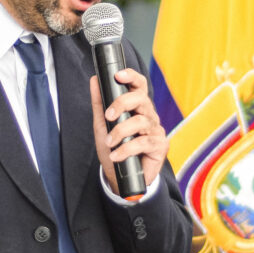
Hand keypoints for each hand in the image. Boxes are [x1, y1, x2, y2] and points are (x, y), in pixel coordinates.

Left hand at [90, 68, 168, 194]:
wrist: (120, 177)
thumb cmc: (114, 148)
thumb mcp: (102, 125)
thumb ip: (99, 103)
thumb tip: (94, 80)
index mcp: (137, 107)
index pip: (139, 85)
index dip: (131, 77)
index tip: (118, 75)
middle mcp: (148, 115)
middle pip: (141, 99)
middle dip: (122, 103)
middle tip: (108, 116)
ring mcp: (155, 130)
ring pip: (141, 121)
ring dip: (121, 131)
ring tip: (109, 142)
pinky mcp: (159, 146)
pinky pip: (143, 142)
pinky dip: (126, 149)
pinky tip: (116, 155)